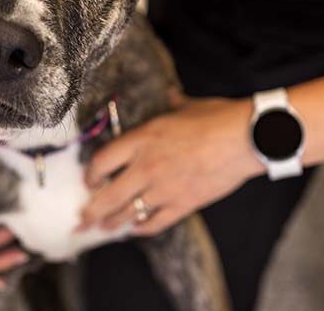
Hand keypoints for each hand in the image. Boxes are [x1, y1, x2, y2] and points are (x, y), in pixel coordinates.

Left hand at [78, 97, 260, 235]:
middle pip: (108, 195)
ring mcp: (164, 188)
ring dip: (112, 223)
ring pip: (128, 212)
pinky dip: (143, 228)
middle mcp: (146, 166)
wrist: (243, 139)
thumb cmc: (215, 119)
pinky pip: (155, 222)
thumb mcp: (185, 106)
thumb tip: (171, 95)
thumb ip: (172, 103)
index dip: (91, 175)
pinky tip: (136, 229)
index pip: (102, 161)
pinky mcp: (183, 204)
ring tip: (102, 228)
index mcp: (143, 139)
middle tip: (80, 220)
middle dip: (91, 210)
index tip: (88, 180)